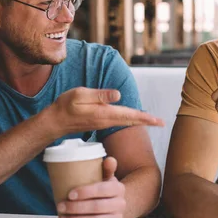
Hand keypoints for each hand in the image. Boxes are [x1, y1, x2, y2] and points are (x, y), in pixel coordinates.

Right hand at [47, 87, 163, 135]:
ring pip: (126, 122)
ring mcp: (103, 123)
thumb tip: (118, 95)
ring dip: (140, 121)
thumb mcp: (81, 94)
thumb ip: (99, 95)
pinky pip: (119, 122)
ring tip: (152, 121)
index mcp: (105, 113)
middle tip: (162, 123)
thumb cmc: (66, 105)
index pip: (130, 115)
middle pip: (131, 121)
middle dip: (147, 121)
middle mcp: (107, 120)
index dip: (145, 118)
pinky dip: (130, 121)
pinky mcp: (100, 122)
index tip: (159, 121)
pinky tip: (134, 119)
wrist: (55, 122)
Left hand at [57, 157, 125, 217]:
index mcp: (118, 188)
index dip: (85, 193)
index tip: (69, 194)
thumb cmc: (104, 189)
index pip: (102, 190)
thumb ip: (106, 168)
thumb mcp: (105, 177)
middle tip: (60, 207)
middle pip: (97, 208)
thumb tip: (109, 159)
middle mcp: (120, 204)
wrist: (115, 204)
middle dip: (76, 209)